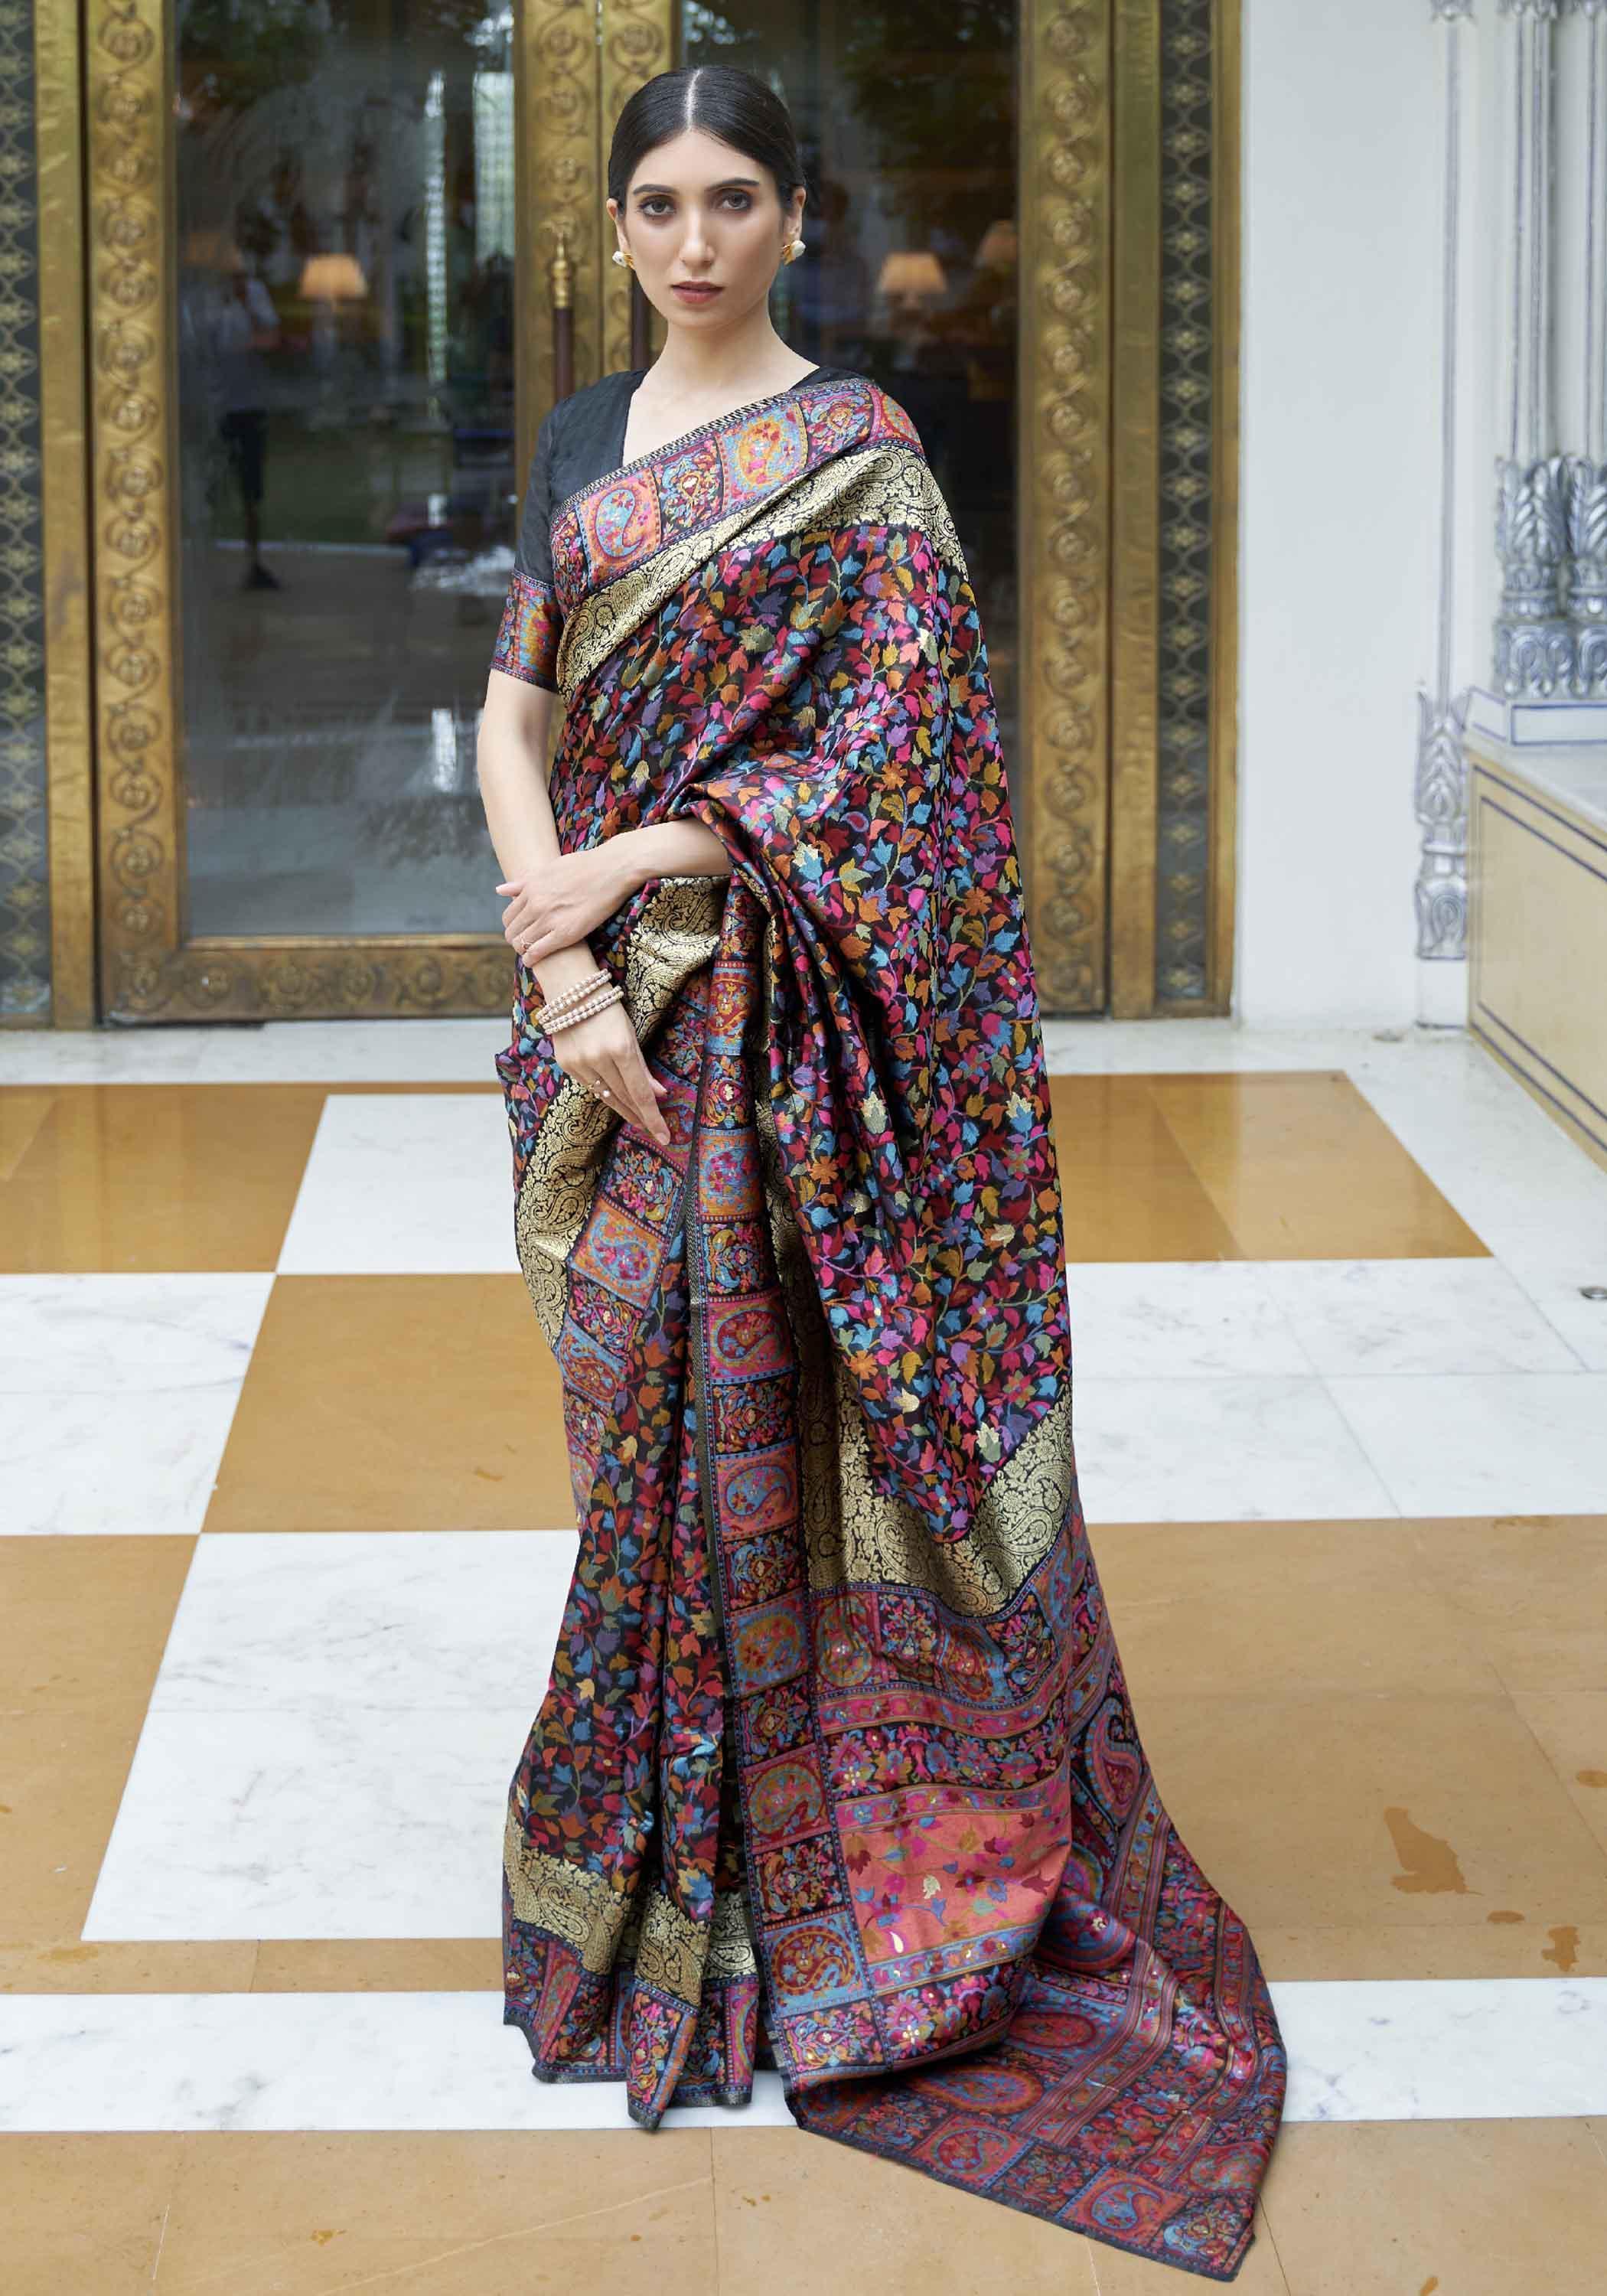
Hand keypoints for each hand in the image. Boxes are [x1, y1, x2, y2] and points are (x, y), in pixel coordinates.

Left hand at [497, 845, 637, 965]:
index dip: (513, 926)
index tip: (521, 931)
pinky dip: (532, 959)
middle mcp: (535, 904)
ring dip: (523, 951)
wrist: (612, 870)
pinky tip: (533, 961)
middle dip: (516, 940)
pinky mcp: (565, 933)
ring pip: (522, 943)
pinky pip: (537, 952)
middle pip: (512, 931)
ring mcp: (549, 919)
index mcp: (530, 888)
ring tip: (530, 953)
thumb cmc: (585, 866)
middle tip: (525, 944)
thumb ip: (524, 881)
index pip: (509, 915)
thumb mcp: (549, 868)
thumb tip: (500, 889)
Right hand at [551, 997, 671, 1148]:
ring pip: (606, 1096)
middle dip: (641, 1117)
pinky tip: (615, 1098)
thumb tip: (660, 1094)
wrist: (569, 990)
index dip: (653, 1117)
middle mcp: (598, 1059)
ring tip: (638, 1120)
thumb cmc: (607, 1008)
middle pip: (624, 1098)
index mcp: (620, 1048)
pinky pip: (590, 1086)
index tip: (664, 1137)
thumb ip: (643, 1068)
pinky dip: (605, 1093)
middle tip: (654, 1131)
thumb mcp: (631, 1034)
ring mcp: (579, 1063)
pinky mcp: (565, 1064)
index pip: (640, 1093)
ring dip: (623, 1109)